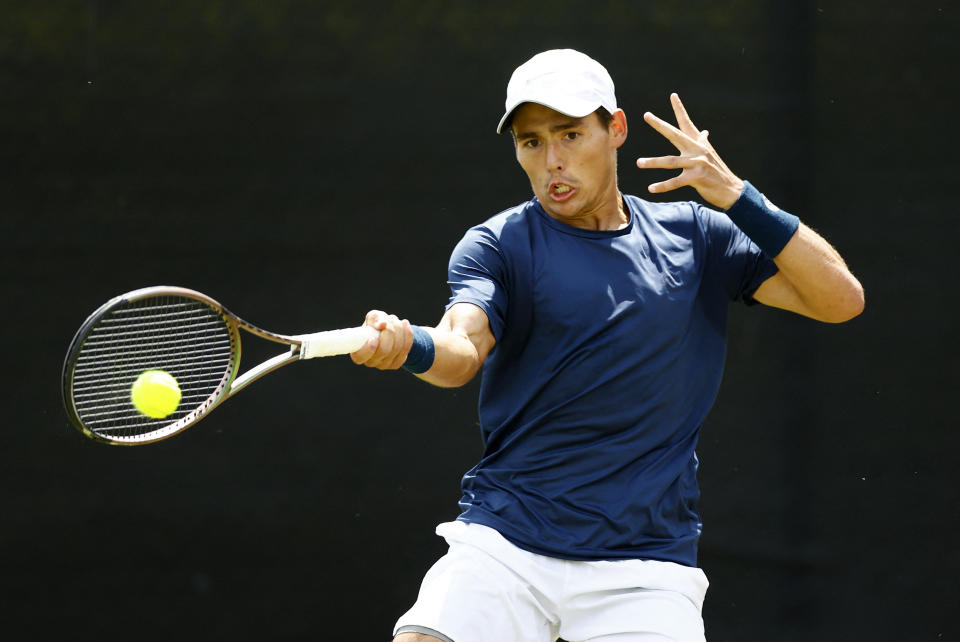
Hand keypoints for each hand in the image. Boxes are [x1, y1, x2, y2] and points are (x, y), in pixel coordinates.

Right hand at [350, 310, 413, 369]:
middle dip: (389, 332)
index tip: (374, 338)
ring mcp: (383, 365)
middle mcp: (370, 362)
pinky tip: (405, 324)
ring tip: (395, 321)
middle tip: (388, 322)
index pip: (361, 356)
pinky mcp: (396, 364)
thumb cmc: (375, 324)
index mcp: (358, 352)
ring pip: (397, 348)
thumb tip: (382, 325)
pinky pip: (406, 349)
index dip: (368, 349)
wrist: (387, 332)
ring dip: (399, 330)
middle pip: (384, 350)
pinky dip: (407, 334)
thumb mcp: (373, 317)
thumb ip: (375, 318)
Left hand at [635, 93, 743, 209]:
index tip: (673, 95)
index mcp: (698, 143)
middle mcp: (697, 150)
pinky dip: (662, 186)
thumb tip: (704, 131)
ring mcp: (697, 163)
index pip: (687, 123)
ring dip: (653, 162)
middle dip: (660, 125)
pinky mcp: (697, 178)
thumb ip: (702, 143)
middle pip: (675, 134)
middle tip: (646, 115)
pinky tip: (651, 188)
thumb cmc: (717, 173)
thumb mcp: (710, 155)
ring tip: (639, 163)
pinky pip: (675, 182)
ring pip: (670, 161)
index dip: (680, 109)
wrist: (732, 190)